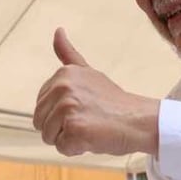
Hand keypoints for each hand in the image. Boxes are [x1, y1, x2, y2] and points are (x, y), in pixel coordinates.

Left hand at [33, 28, 160, 156]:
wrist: (140, 121)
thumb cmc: (115, 102)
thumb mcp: (88, 73)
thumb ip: (68, 55)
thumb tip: (57, 30)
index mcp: (62, 74)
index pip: (42, 106)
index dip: (61, 114)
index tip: (85, 108)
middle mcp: (62, 87)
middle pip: (41, 122)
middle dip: (62, 128)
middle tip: (88, 121)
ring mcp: (67, 107)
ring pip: (49, 137)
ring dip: (69, 139)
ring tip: (91, 129)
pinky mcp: (74, 128)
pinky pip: (62, 148)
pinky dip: (77, 149)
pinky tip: (94, 138)